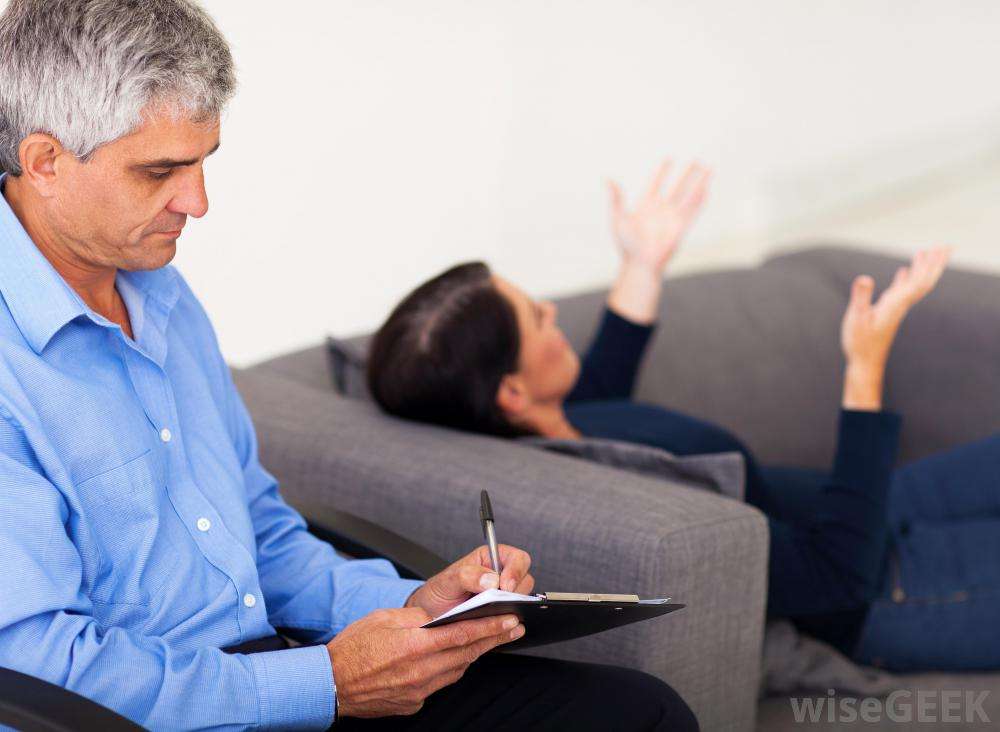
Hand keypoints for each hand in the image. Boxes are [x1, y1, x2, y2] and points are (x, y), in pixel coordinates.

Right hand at [327, 607, 523, 717]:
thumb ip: (415, 616)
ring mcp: (418, 690)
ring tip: (491, 639)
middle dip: (493, 638)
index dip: (490, 627)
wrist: (329, 685)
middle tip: (514, 628)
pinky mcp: (413, 703)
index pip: (462, 634)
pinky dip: (452, 669)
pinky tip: (457, 659)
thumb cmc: (351, 650)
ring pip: (457, 670)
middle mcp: (420, 671)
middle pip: (466, 653)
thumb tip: (438, 615)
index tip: (509, 620)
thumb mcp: (383, 618)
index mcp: (413, 646)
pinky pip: (441, 683)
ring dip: (475, 653)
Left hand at [405, 544, 533, 618]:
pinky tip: (495, 624)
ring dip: (512, 607)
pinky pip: (516, 618)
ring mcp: (504, 597)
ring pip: (523, 600)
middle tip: (500, 601)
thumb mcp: (447, 580)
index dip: (516, 571)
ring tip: (493, 613)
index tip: (505, 586)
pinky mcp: (503, 615)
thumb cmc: (439, 592)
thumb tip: (491, 580)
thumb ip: (466, 575)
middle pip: (525, 579)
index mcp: (490, 559)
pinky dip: (509, 622)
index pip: (517, 558)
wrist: (431, 616)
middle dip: (515, 592)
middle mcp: (501, 576)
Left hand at [607, 159, 710, 274]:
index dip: (661, 172)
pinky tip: (707, 188)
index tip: (668, 160)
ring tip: (708, 168)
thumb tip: (607, 179)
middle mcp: (661, 209)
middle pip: (677, 187)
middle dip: (686, 174)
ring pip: (689, 195)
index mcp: (645, 206)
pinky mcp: (681, 226)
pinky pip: (694, 210)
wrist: (639, 263)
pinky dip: (701, 199)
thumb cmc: (626, 244)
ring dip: (699, 182)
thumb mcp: (617, 218)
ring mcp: (672, 217)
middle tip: (695, 160)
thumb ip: (615, 198)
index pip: (655, 184)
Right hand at [839, 246, 950, 408]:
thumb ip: (861, 298)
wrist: (864, 361)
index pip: (918, 282)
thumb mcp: (856, 318)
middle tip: (944, 246)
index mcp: (895, 305)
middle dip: (934, 264)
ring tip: (926, 251)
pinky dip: (905, 278)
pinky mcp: (888, 311)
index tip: (939, 250)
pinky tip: (904, 270)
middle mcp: (900, 305)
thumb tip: (864, 278)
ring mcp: (895, 308)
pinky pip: (901, 290)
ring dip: (922, 268)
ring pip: (914, 284)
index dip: (929, 265)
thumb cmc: (859, 342)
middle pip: (923, 281)